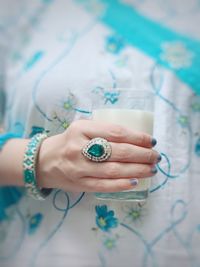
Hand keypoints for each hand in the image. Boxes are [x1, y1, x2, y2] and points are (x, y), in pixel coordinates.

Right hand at [37, 120, 159, 191]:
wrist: (44, 161)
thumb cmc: (69, 141)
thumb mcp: (81, 127)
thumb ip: (103, 129)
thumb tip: (134, 136)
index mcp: (81, 129)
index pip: (116, 132)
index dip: (137, 137)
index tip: (151, 140)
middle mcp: (79, 148)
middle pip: (118, 152)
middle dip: (142, 154)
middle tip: (155, 156)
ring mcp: (79, 168)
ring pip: (114, 170)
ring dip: (137, 170)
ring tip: (152, 169)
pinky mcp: (79, 184)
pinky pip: (104, 186)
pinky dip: (122, 185)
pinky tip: (136, 182)